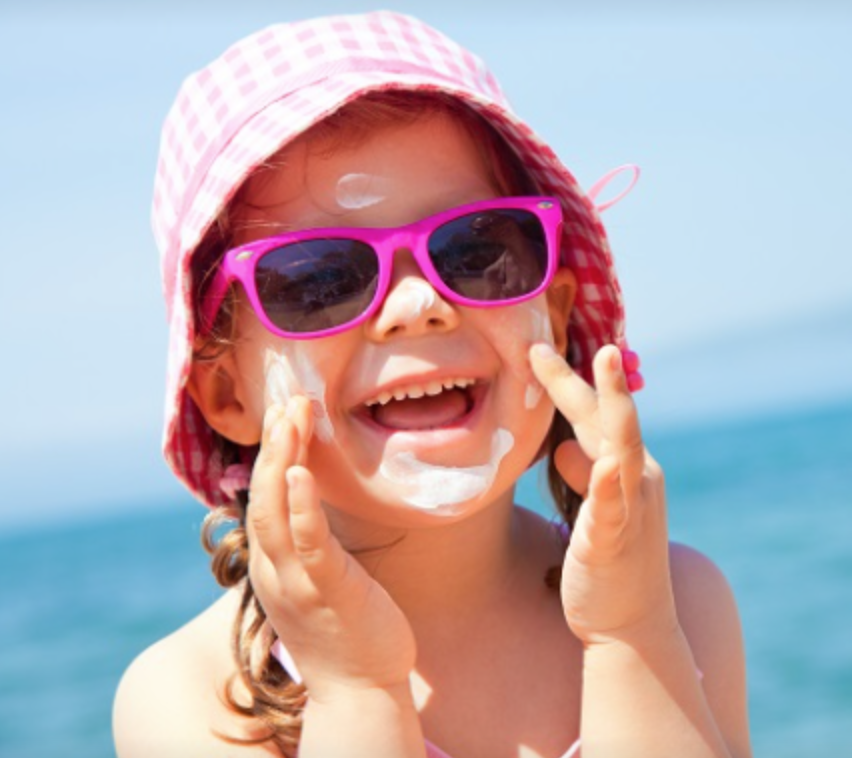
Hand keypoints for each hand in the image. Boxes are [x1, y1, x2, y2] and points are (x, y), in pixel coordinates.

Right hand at [246, 397, 416, 701]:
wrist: (360, 691)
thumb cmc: (347, 630)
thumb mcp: (320, 578)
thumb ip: (310, 541)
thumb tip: (313, 503)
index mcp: (274, 565)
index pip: (263, 498)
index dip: (270, 454)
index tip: (283, 414)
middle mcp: (275, 570)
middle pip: (262, 496)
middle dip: (272, 445)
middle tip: (285, 400)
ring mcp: (297, 582)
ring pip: (275, 512)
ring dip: (280, 461)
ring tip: (290, 417)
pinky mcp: (328, 592)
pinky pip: (308, 543)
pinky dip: (301, 506)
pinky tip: (300, 472)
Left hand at [529, 344, 677, 645]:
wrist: (631, 623)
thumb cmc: (607, 558)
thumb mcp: (590, 509)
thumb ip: (579, 474)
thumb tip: (564, 449)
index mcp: (626, 467)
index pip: (594, 414)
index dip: (568, 381)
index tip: (537, 349)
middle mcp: (636, 478)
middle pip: (606, 417)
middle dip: (579, 378)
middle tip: (543, 345)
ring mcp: (630, 508)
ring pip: (621, 447)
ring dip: (615, 405)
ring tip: (605, 364)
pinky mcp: (615, 541)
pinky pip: (613, 508)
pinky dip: (607, 484)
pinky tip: (603, 465)